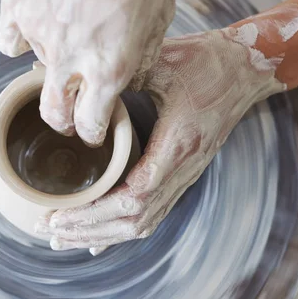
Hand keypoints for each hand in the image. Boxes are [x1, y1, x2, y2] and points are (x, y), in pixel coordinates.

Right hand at [0, 0, 175, 145]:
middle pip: (53, 113)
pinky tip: (39, 23)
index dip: (90, 132)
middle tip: (69, 116)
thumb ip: (142, 58)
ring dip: (52, 64)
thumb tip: (129, 79)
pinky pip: (10, 38)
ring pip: (36, 69)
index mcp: (107, 66)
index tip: (91, 129)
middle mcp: (68, 57)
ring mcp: (36, 31)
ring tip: (70, 35)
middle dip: (62, 122)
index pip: (88, 123)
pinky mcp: (16, 4)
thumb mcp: (160, 15)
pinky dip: (21, 38)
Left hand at [36, 4, 297, 253]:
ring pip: (144, 222)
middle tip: (50, 231)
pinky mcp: (183, 173)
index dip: (94, 212)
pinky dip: (123, 227)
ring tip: (65, 238)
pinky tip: (99, 237)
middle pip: (135, 220)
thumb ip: (119, 78)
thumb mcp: (161, 63)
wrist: (246, 69)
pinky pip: (153, 211)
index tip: (59, 214)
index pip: (134, 196)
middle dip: (90, 229)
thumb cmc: (205, 61)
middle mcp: (184, 168)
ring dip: (103, 234)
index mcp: (177, 143)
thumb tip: (72, 83)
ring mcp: (186, 174)